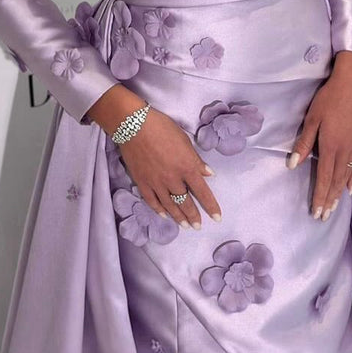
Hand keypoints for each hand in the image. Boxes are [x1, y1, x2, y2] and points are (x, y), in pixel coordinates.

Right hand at [117, 106, 221, 229]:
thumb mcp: (184, 140)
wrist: (134, 126)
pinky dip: (159, 210)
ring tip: (185, 226)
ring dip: (179, 217)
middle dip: (194, 216)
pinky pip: (152, 201)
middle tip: (198, 226)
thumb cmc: (162, 127)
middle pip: (186, 202)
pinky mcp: (142, 182)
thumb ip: (196, 160)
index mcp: (187, 167)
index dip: (211, 206)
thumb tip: (208, 174)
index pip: (203, 191)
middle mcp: (173, 179)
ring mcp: (156, 183)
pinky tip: (164, 215)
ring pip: (170, 205)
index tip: (217, 217)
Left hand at [288, 51, 351, 219]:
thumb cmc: (329, 98)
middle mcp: (345, 151)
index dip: (320, 197)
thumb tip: (292, 164)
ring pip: (347, 176)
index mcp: (330, 147)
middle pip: (336, 182)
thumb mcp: (312, 118)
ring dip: (339, 193)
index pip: (323, 178)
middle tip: (324, 217)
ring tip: (334, 207)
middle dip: (329, 200)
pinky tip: (350, 188)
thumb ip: (304, 143)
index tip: (316, 213)